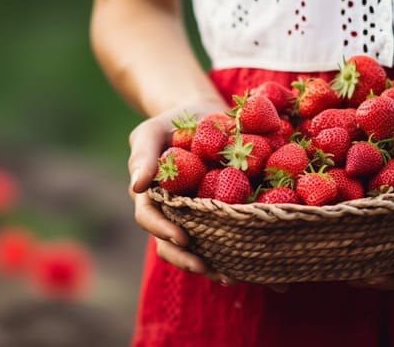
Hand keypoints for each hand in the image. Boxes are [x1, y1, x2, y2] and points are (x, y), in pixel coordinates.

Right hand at [127, 100, 239, 284]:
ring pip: (202, 248)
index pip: (150, 218)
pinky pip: (229, 236)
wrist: (204, 115)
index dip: (163, 230)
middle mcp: (174, 213)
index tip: (182, 238)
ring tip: (234, 276)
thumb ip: (142, 155)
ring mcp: (199, 217)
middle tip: (209, 269)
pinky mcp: (224, 214)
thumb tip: (136, 185)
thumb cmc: (172, 124)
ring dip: (216, 265)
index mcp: (153, 197)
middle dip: (189, 260)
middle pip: (173, 245)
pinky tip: (257, 263)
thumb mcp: (152, 132)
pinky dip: (242, 251)